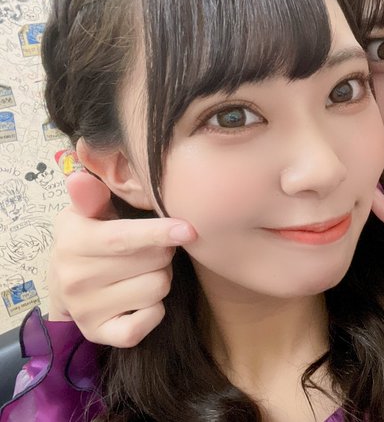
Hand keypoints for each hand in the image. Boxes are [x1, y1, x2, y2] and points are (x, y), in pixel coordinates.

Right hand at [48, 171, 196, 346]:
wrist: (64, 287)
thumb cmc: (89, 239)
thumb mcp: (86, 212)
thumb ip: (91, 195)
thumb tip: (81, 177)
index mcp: (73, 241)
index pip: (123, 238)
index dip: (159, 233)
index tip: (189, 229)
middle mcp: (75, 278)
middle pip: (153, 262)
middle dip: (164, 252)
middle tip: (151, 250)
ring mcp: (86, 310)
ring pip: (157, 289)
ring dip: (161, 278)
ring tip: (142, 272)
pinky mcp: (99, 334)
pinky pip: (148, 321)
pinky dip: (155, 310)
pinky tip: (142, 299)